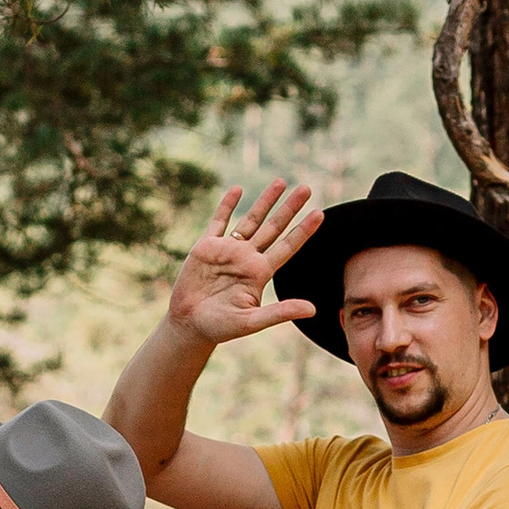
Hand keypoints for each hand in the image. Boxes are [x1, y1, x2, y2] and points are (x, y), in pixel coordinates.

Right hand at [165, 177, 322, 351]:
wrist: (188, 325)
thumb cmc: (220, 327)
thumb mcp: (252, 322)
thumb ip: (280, 312)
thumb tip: (313, 310)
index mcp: (260, 273)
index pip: (288, 247)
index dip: (303, 230)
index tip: (320, 213)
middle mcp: (247, 258)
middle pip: (274, 228)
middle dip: (290, 208)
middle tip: (307, 188)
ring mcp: (227, 250)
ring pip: (250, 220)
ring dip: (265, 201)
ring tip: (281, 181)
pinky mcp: (206, 247)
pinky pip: (219, 221)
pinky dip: (227, 205)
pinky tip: (238, 190)